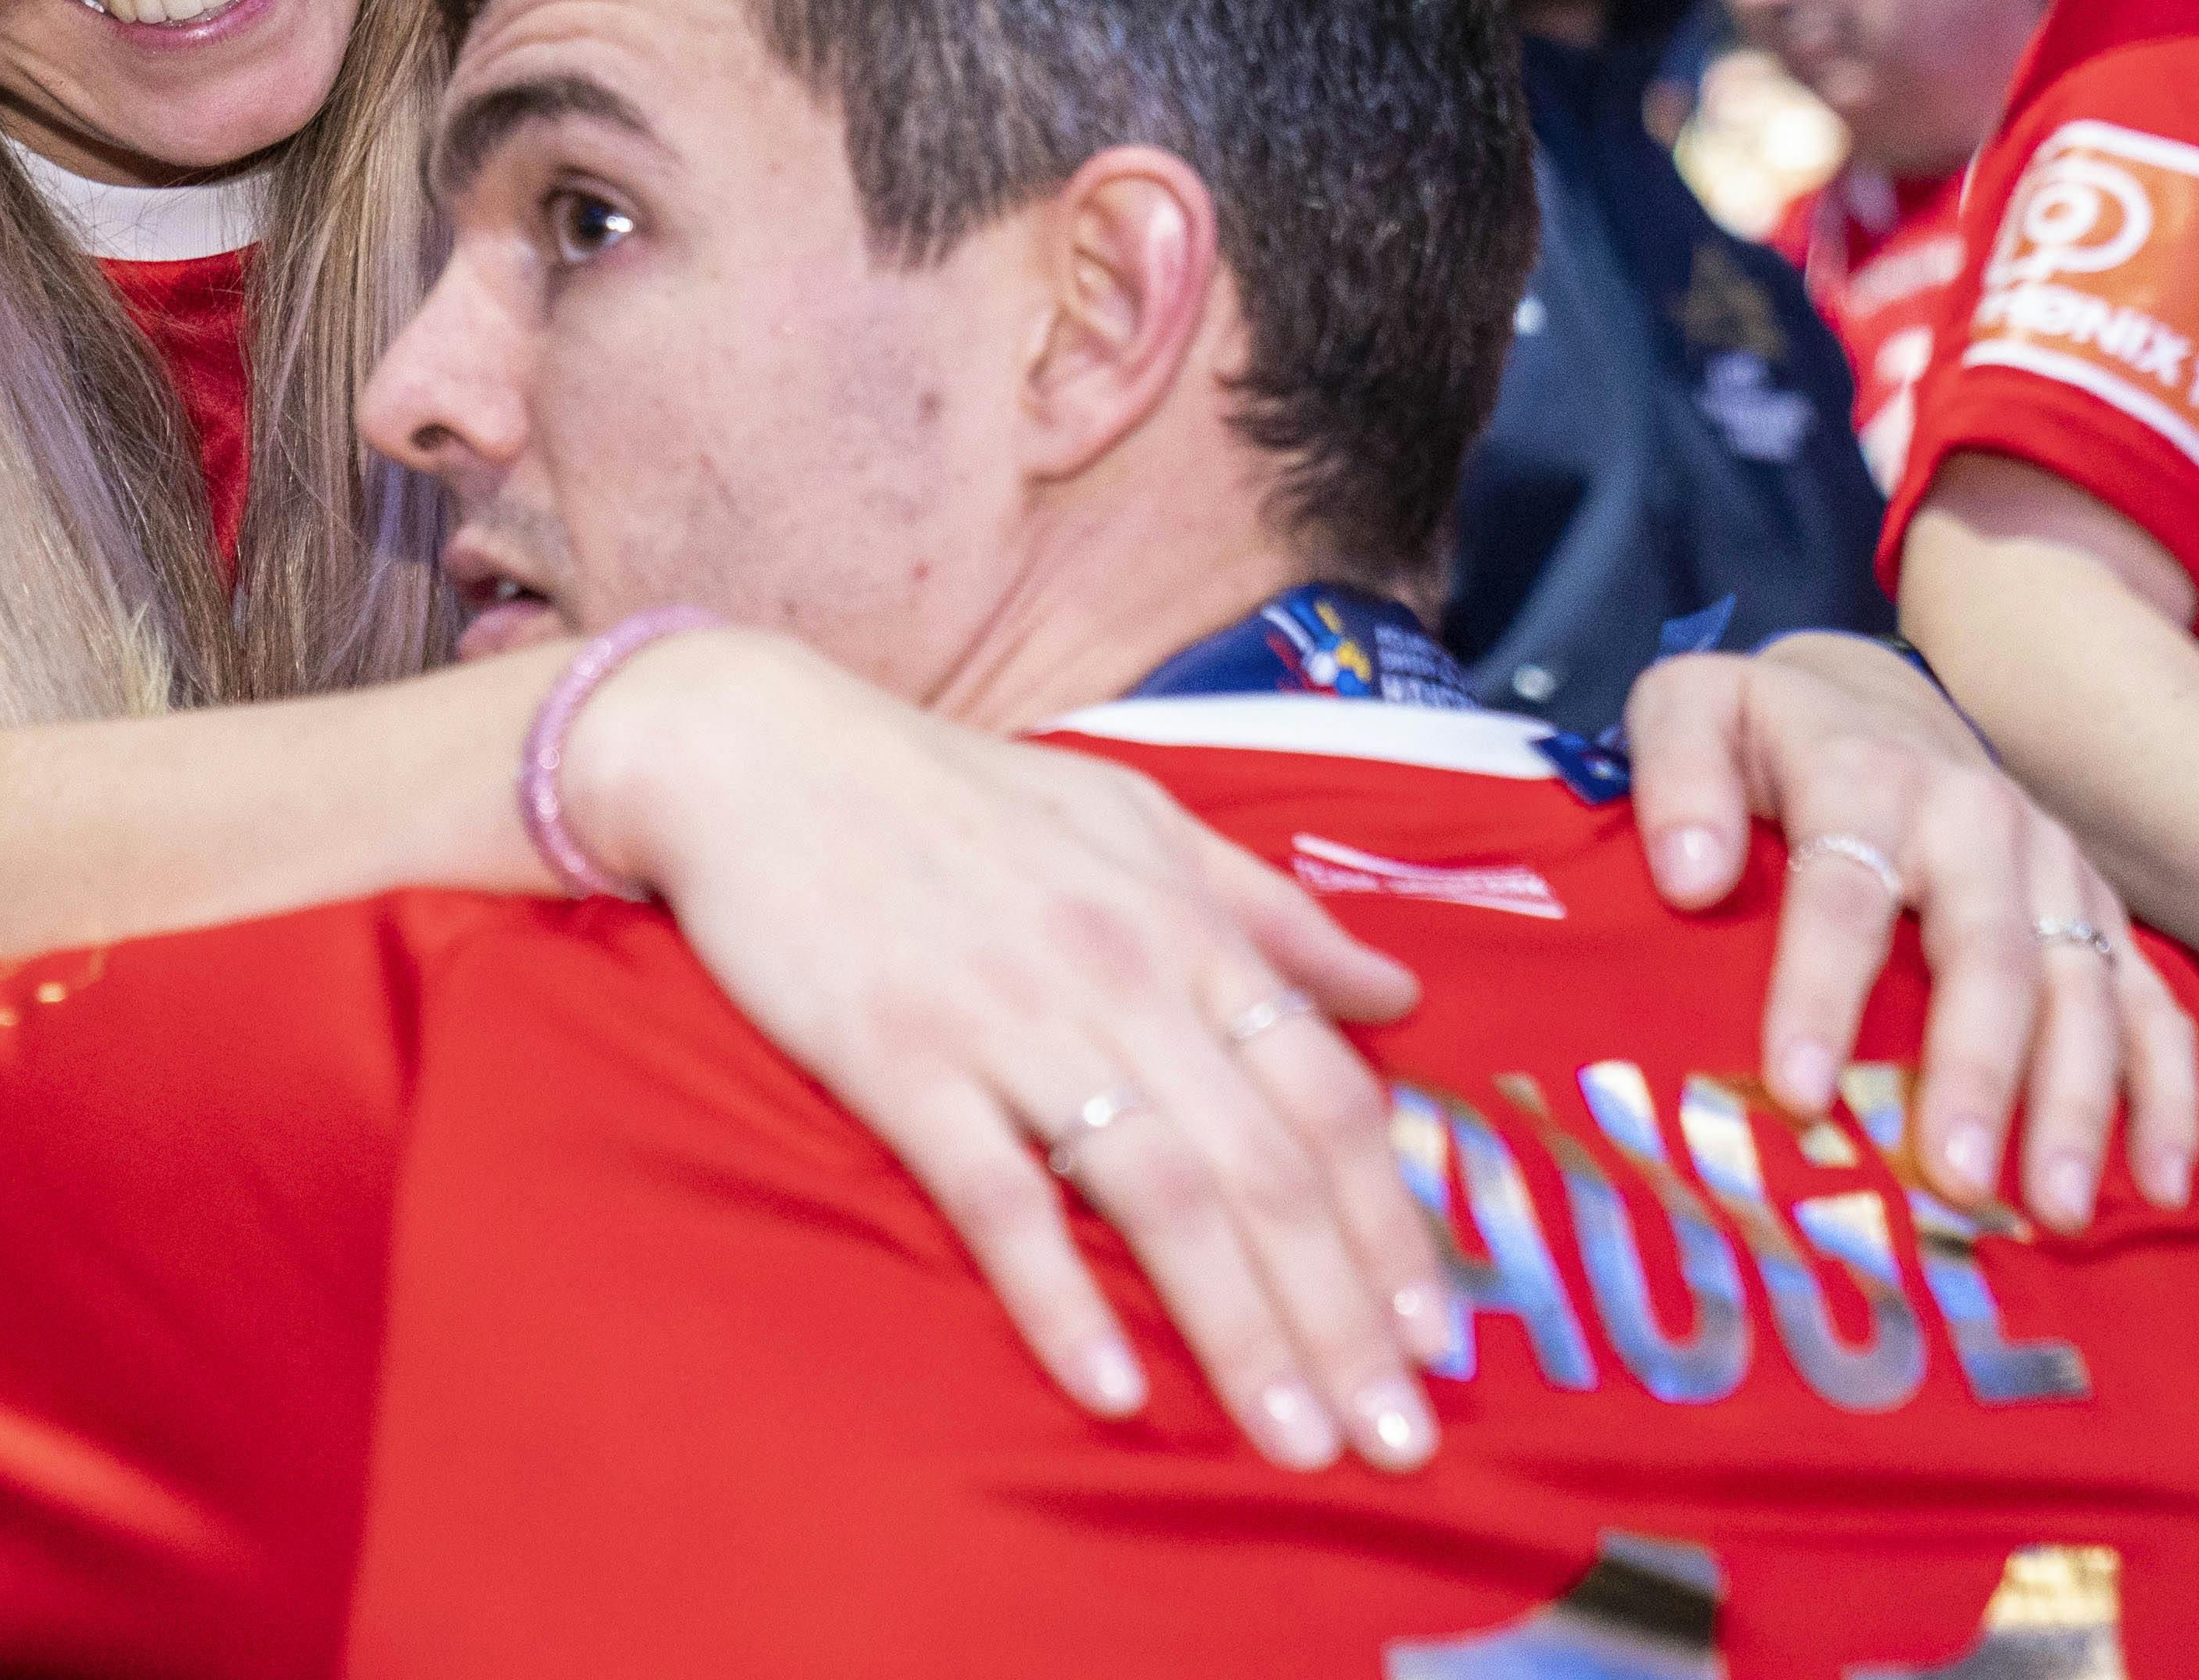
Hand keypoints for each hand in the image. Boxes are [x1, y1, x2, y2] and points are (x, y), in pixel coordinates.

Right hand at [575, 629, 1449, 1478]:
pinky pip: (998, 1199)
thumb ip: (1269, 912)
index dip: (1394, 1227)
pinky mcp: (902, 1061)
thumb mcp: (1135, 818)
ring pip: (1160, 1196)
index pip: (1328, 1096)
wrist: (759, 753)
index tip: (1440, 1340)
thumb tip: (1397, 997)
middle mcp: (1121, 976)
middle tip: (1399, 1444)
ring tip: (1296, 1444)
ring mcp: (1010, 1021)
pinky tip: (1111, 1392)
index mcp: (1183, 922)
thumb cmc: (951, 792)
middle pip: (1266, 1171)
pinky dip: (1060, 1298)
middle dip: (1344, 1321)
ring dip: (1240, 1333)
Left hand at [1624, 637, 2198, 1230]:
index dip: (1822, 990)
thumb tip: (1688, 874)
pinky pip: (2151, 1006)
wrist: (1868, 700)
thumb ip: (1674, 775)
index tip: (1797, 1088)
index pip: (1845, 890)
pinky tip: (2161, 1184)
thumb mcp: (1688, 710)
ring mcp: (2054, 871)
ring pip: (2082, 991)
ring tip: (2055, 1210)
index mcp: (1868, 777)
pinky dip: (2165, 1094)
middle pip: (1986, 955)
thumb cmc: (1762, 732)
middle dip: (1974, 1071)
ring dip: (2075, 1105)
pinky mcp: (2100, 916)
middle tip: (1956, 1178)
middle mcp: (1978, 821)